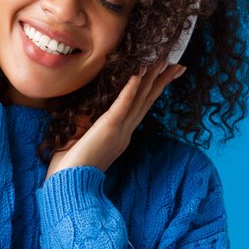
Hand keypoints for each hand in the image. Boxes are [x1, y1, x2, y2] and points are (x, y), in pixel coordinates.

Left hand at [45, 61, 186, 179]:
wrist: (69, 187)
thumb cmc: (72, 168)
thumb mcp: (85, 142)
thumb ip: (91, 126)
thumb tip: (88, 111)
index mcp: (121, 135)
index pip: (142, 107)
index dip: (155, 89)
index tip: (167, 74)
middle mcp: (125, 131)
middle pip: (147, 100)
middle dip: (162, 80)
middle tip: (178, 64)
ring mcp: (118, 130)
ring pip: (139, 99)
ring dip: (151, 78)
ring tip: (162, 61)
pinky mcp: (108, 129)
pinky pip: (121, 106)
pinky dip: (129, 90)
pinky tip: (137, 74)